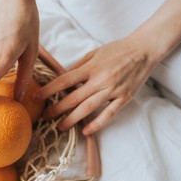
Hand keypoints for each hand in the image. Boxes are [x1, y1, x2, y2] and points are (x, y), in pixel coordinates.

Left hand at [33, 36, 158, 134]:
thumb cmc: (117, 50)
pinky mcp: (124, 97)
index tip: (36, 97)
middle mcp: (101, 79)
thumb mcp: (93, 53)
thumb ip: (77, 67)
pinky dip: (97, 124)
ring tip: (60, 127)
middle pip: (74, 97)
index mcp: (91, 67)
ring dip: (72, 119)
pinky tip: (86, 131)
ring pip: (89, 108)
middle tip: (45, 116)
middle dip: (57, 108)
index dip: (48, 90)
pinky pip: (109, 114)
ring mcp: (113, 89)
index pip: (64, 80)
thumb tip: (61, 78)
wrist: (144, 49)